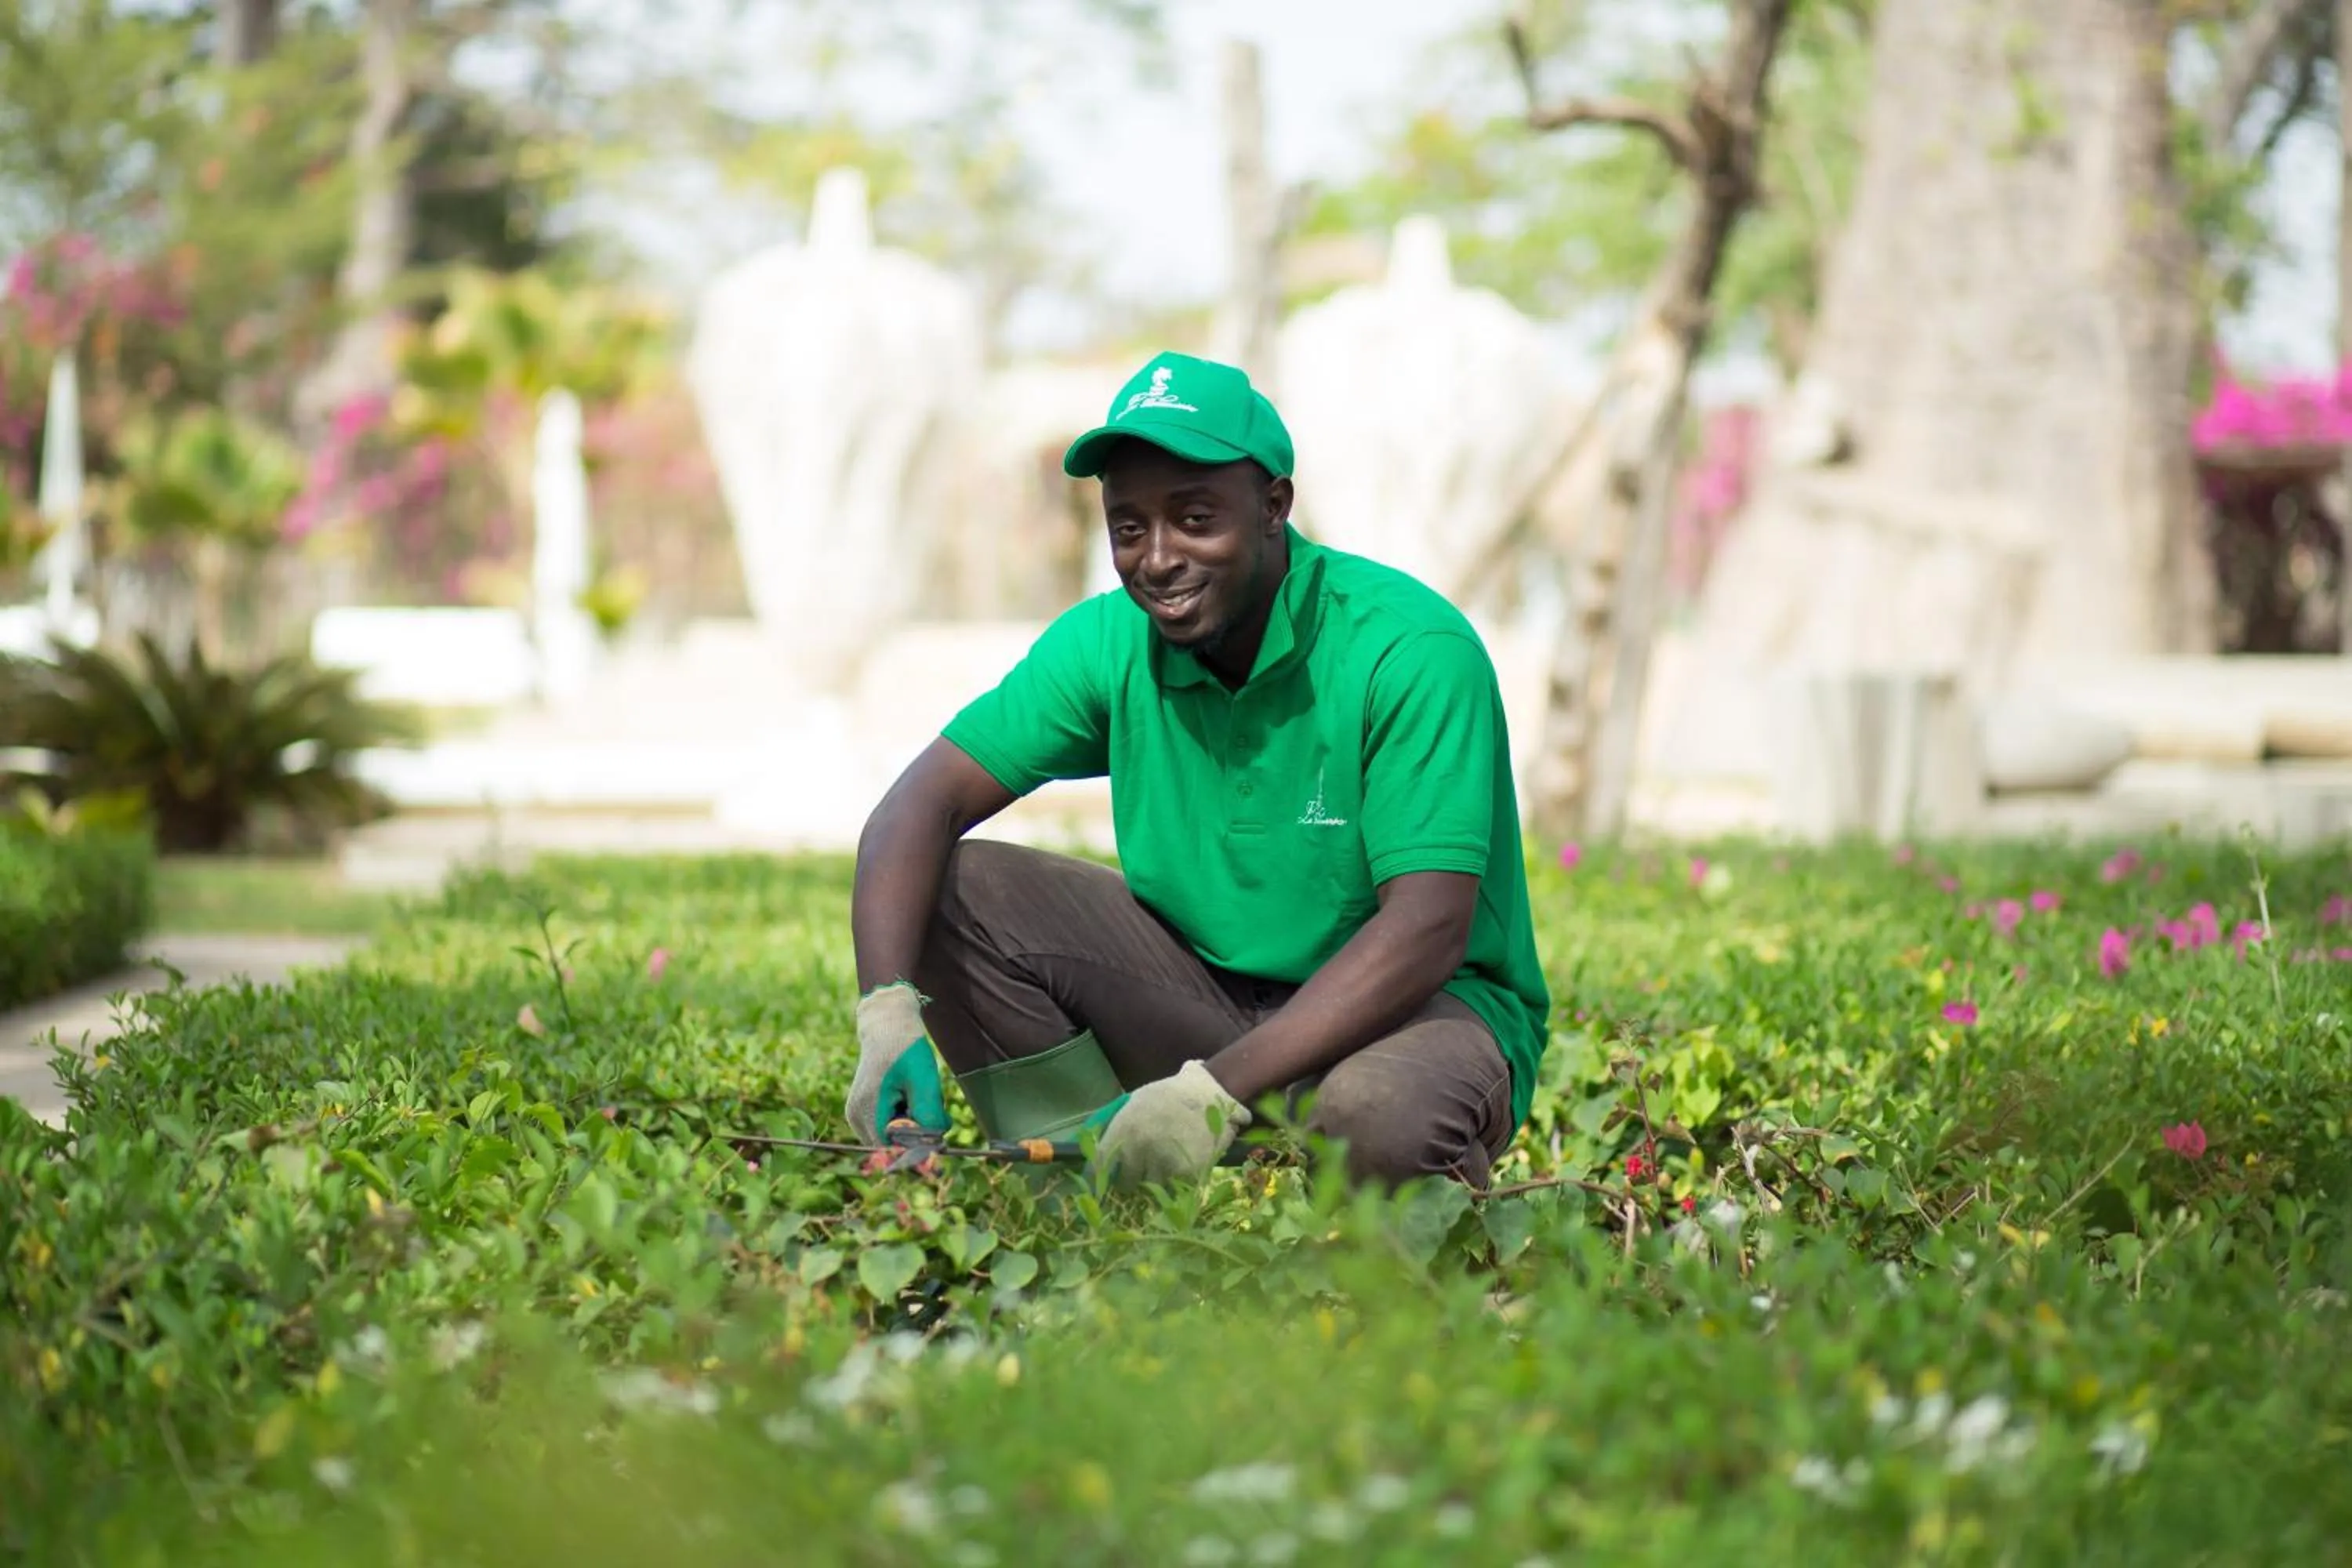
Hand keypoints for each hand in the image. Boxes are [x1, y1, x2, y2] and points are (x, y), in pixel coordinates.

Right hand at [845, 982, 949, 1144]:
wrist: (888, 1025)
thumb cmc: (907, 1049)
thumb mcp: (924, 1081)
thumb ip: (929, 1115)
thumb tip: (934, 1145)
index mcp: (867, 1108)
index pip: (891, 1149)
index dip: (916, 1149)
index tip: (937, 1135)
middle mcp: (856, 1116)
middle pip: (892, 1145)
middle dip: (916, 1134)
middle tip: (933, 1109)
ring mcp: (856, 1114)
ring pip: (891, 1137)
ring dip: (912, 1125)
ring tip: (918, 1097)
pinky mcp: (862, 1110)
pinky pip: (887, 1126)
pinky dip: (904, 1118)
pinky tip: (909, 1097)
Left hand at [1089, 1061, 1248, 1189]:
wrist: (1211, 1093)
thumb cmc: (1171, 1095)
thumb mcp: (1137, 1102)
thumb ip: (1119, 1128)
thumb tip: (1102, 1154)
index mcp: (1124, 1129)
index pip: (1100, 1164)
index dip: (1097, 1178)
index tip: (1099, 1186)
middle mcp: (1141, 1149)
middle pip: (1125, 1182)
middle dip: (1130, 1180)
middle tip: (1137, 1177)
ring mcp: (1164, 1163)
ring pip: (1151, 1188)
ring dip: (1154, 1184)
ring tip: (1162, 1171)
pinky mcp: (1187, 1174)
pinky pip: (1175, 1189)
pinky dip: (1176, 1184)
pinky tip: (1181, 1169)